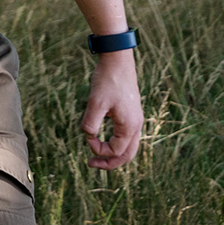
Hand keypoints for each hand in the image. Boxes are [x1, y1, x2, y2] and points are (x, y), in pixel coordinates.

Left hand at [81, 51, 143, 171]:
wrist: (118, 59)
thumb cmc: (107, 80)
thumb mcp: (95, 103)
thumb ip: (91, 124)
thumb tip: (89, 136)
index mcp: (129, 126)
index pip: (115, 151)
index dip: (98, 150)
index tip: (87, 138)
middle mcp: (136, 125)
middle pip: (127, 155)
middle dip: (109, 163)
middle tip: (91, 164)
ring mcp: (135, 118)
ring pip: (129, 146)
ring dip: (114, 153)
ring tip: (98, 156)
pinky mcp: (131, 112)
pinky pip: (127, 135)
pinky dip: (117, 142)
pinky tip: (104, 137)